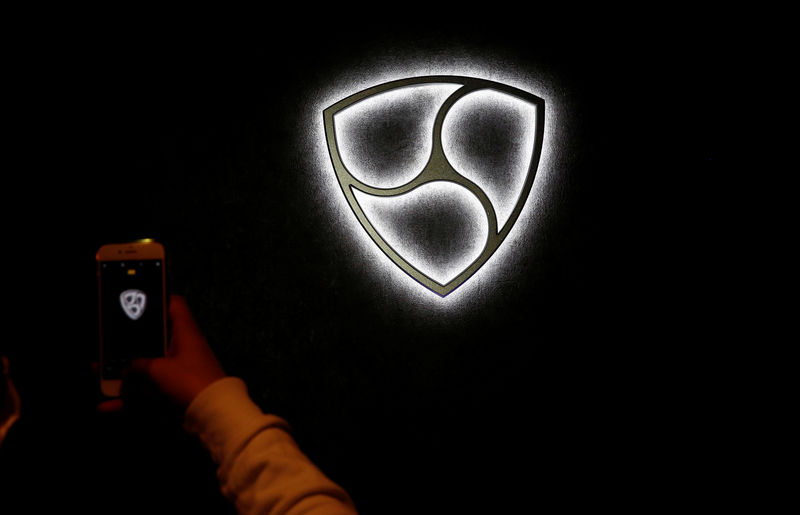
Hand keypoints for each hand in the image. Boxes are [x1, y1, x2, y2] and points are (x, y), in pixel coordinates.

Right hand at [97, 295, 226, 412]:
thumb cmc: (189, 381)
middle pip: (153, 337)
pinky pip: (146, 393)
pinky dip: (128, 399)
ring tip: (95, 370)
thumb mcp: (159, 369)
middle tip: (105, 337)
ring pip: (145, 367)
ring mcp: (177, 371)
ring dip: (122, 372)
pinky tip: (105, 406)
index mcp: (184, 332)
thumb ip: (137, 366)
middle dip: (129, 340)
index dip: (158, 296)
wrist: (212, 414)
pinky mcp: (173, 392)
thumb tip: (126, 371)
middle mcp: (181, 348)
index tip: (138, 294)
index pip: (174, 304)